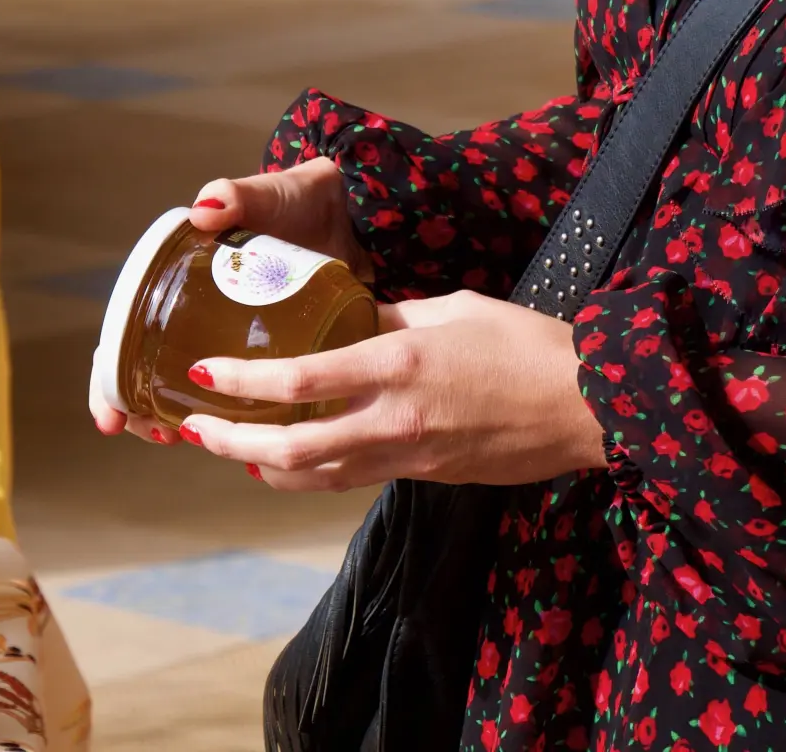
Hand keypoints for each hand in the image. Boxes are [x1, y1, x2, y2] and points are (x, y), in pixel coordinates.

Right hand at [91, 157, 366, 443]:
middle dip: (138, 410)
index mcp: (178, 278)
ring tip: (180, 438)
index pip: (126, 333)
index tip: (110, 417)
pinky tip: (238, 437)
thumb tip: (204, 208)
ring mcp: (230, 335)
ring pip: (187, 388)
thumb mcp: (266, 196)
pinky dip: (231, 417)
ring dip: (176, 417)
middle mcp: (195, 312)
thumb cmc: (297, 200)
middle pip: (147, 370)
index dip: (109, 378)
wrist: (346, 213)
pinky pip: (239, 392)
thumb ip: (237, 195)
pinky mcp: (270, 351)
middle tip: (153, 435)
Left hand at [181, 291, 610, 489]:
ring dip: (264, 468)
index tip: (202, 371)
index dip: (241, 382)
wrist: (590, 406)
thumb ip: (392, 314)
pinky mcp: (427, 475)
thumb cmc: (530, 346)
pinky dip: (313, 473)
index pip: (299, 381)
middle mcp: (395, 419)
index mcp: (399, 365)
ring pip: (317, 477)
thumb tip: (350, 314)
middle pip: (292, 450)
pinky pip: (355, 478)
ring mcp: (410, 456)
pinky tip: (292, 461)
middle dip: (233, 444)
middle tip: (195, 431)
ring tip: (231, 450)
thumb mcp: (453, 308)